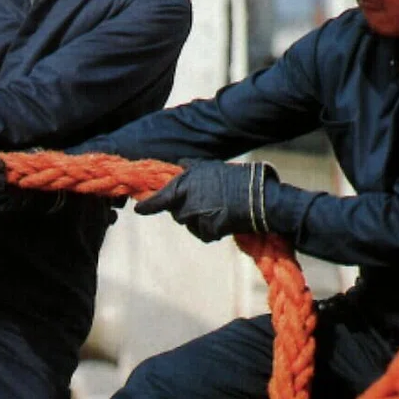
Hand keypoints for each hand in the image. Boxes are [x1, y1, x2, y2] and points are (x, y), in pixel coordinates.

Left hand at [134, 160, 276, 241]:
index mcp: (185, 184)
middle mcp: (188, 201)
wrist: (260, 198)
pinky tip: (223, 221)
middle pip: (177, 213)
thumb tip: (180, 164)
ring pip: (190, 224)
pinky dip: (211, 231)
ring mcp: (198, 217)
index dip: (148, 205)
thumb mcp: (211, 166)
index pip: (160, 198)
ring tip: (217, 210)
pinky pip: (204, 234)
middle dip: (186, 210)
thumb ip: (192, 167)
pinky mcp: (210, 231)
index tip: (138, 210)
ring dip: (199, 221)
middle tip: (204, 203)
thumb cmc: (237, 179)